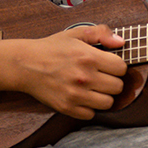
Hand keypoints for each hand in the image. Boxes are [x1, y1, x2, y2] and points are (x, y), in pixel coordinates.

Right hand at [12, 24, 127, 119]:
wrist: (25, 64)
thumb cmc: (50, 49)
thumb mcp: (75, 33)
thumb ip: (101, 33)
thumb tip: (121, 42)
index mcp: (89, 57)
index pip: (121, 68)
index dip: (116, 66)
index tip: (108, 65)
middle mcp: (84, 77)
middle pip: (117, 87)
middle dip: (111, 81)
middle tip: (100, 77)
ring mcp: (76, 95)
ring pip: (108, 103)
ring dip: (102, 96)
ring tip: (92, 88)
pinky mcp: (67, 107)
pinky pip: (91, 115)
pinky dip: (88, 108)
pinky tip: (82, 97)